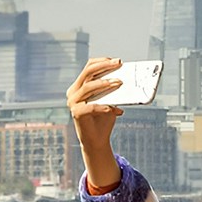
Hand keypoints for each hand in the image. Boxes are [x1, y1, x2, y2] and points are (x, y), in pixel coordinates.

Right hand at [66, 57, 123, 189]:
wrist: (97, 140)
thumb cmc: (104, 118)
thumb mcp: (111, 100)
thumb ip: (113, 89)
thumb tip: (127, 78)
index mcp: (80, 86)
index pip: (89, 67)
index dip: (102, 62)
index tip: (118, 61)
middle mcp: (74, 92)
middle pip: (88, 72)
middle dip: (104, 66)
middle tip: (119, 64)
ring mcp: (73, 102)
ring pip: (88, 87)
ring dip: (105, 83)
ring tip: (119, 82)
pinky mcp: (76, 113)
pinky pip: (91, 106)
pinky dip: (104, 106)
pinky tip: (114, 109)